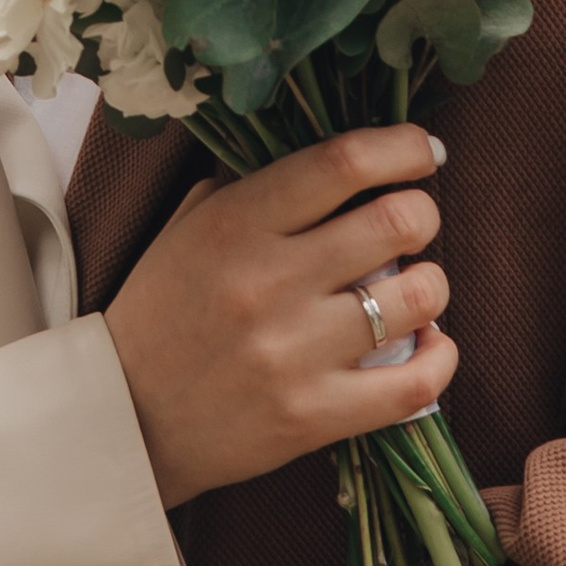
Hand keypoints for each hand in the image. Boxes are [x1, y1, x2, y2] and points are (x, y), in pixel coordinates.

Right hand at [104, 125, 455, 507]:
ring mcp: (292, 354)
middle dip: (421, 213)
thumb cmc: (162, 311)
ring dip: (430, 284)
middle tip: (411, 226)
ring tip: (412, 289)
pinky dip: (441, 356)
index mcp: (235, 224)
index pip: (343, 161)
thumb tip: (342, 159)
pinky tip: (429, 343)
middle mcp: (266, 283)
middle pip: (399, 221)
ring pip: (419, 296)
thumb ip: (255, 188)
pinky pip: (416, 383)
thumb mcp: (188, 228)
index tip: (421, 152)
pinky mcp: (312, 416)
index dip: (403, 147)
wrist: (124, 418)